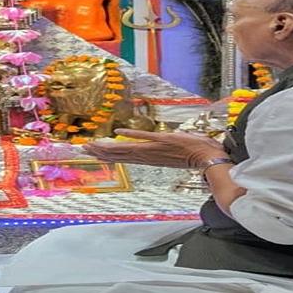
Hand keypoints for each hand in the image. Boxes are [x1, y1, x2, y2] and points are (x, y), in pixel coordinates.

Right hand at [82, 129, 227, 168]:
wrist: (207, 158)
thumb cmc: (195, 156)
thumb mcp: (175, 155)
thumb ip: (166, 152)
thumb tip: (163, 146)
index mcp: (151, 159)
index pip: (126, 158)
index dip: (110, 156)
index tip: (96, 153)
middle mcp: (149, 156)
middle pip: (120, 155)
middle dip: (102, 152)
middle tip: (85, 149)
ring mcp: (154, 149)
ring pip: (127, 149)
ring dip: (109, 147)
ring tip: (93, 146)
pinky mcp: (161, 141)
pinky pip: (143, 137)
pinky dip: (131, 135)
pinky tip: (118, 133)